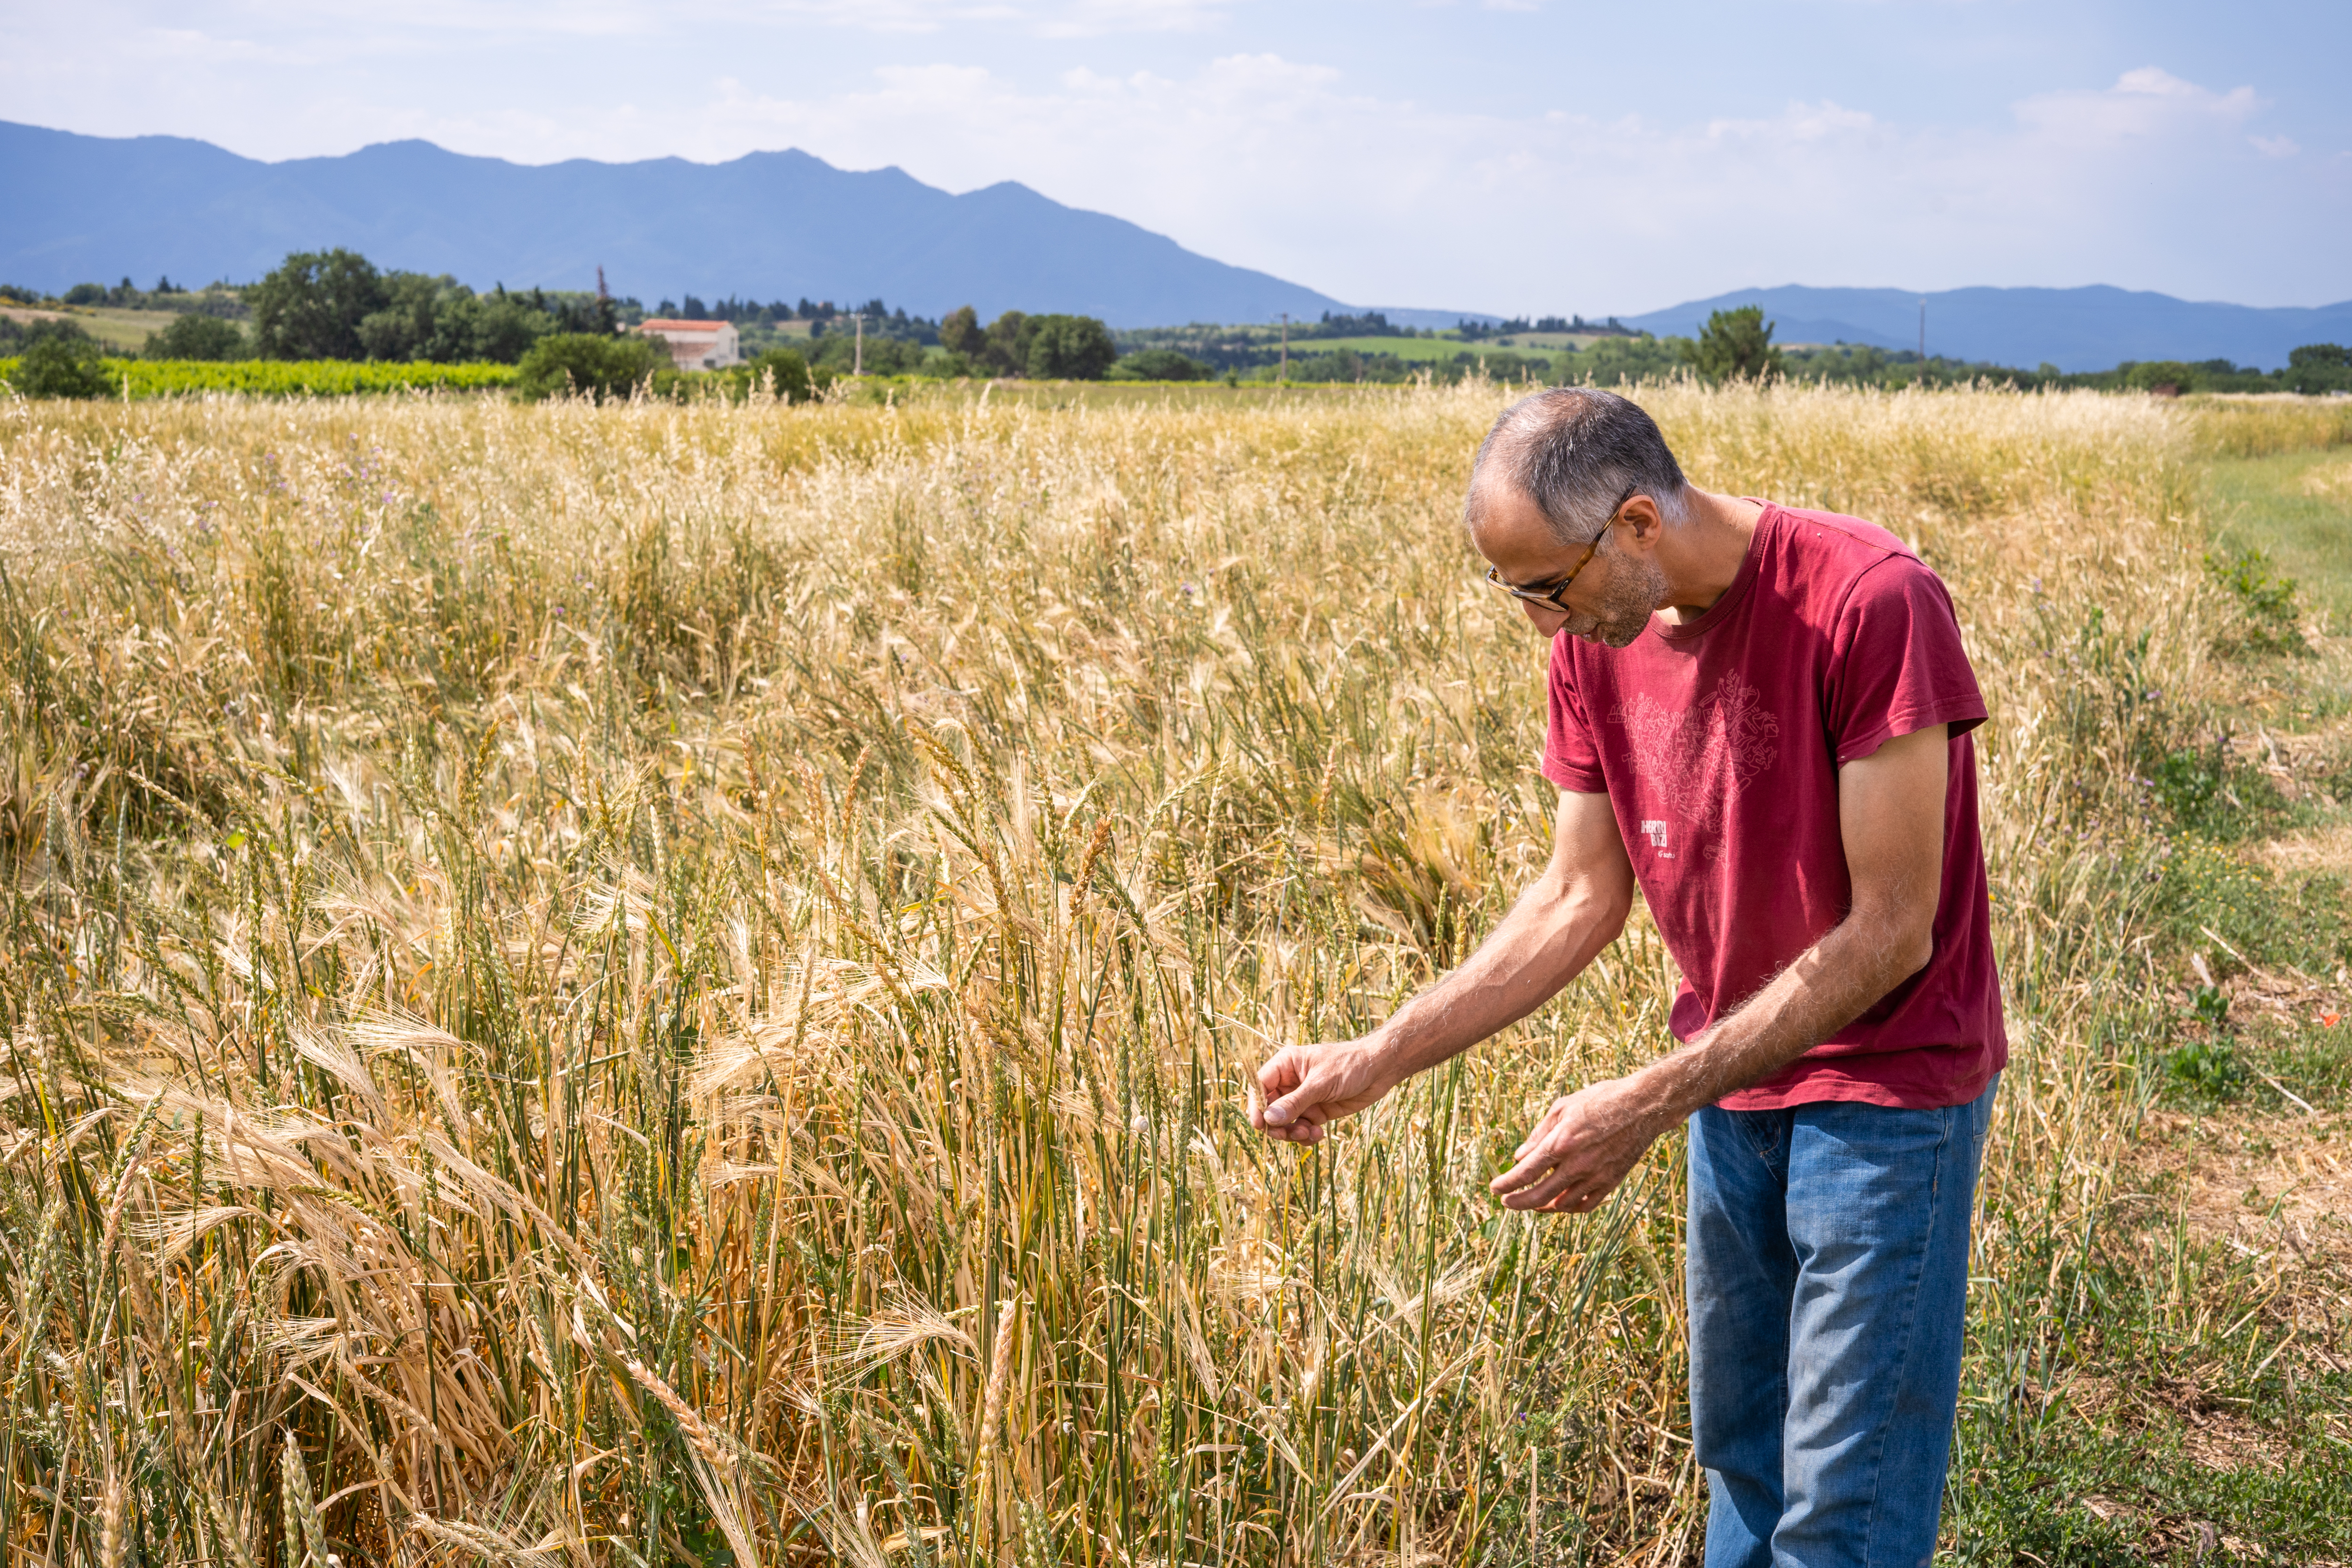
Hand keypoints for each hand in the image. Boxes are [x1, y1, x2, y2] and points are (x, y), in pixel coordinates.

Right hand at [1251, 1039, 1392, 1144]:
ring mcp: (1303, 1098)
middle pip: (1270, 1108)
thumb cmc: (1349, 1066)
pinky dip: (1306, 1135)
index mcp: (1286, 1065)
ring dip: (1293, 1132)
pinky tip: (1319, 1133)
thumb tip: (1269, 1119)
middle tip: (1288, 1134)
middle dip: (1277, 1124)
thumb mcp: (1320, 1083)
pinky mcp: (1316, 1112)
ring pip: (1285, 1122)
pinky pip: (1301, 1128)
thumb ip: (1294, 1102)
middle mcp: (1291, 1082)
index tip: (1259, 1125)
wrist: (1379, 1070)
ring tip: (1309, 1132)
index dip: (1257, 1105)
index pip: (1260, 1085)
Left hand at [1488, 1077, 1663, 1211]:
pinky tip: (1560, 1203)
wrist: (1642, 1105)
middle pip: (1540, 1196)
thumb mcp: (1563, 1107)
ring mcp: (1596, 1176)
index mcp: (1562, 1142)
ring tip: (1531, 1203)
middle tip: (1506, 1203)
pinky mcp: (1611, 1182)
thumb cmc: (1600, 1099)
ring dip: (1542, 1207)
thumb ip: (1539, 1134)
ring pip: (1562, 1205)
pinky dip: (1569, 1208)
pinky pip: (1586, 1205)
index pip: (1526, 1172)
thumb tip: (1520, 1156)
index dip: (1507, 1183)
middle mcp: (1578, 1164)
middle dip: (1518, 1202)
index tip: (1495, 1188)